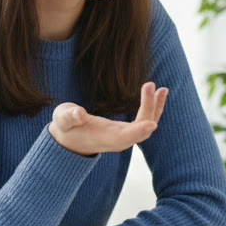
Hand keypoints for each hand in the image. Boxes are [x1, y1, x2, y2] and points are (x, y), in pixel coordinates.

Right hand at [48, 82, 167, 155]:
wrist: (70, 140)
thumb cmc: (65, 128)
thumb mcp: (62, 120)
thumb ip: (69, 117)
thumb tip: (79, 114)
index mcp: (104, 139)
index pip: (124, 138)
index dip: (138, 132)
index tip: (152, 124)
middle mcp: (119, 140)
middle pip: (140, 129)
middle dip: (148, 108)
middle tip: (150, 85)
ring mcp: (126, 136)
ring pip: (147, 124)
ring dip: (156, 107)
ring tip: (163, 89)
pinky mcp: (128, 130)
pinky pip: (146, 119)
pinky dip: (154, 107)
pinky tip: (159, 92)